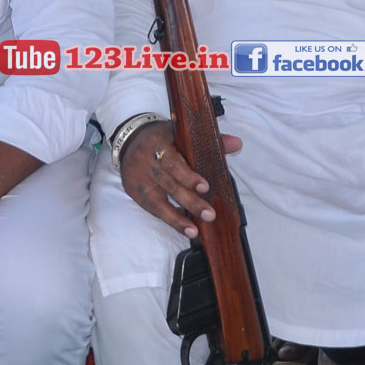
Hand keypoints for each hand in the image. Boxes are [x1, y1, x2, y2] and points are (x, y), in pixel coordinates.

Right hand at [119, 121, 242, 238]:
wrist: (128, 140)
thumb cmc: (162, 138)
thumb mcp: (181, 134)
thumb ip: (208, 141)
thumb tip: (237, 143)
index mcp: (159, 143)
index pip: (173, 162)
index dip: (188, 176)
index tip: (205, 187)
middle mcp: (147, 161)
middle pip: (169, 184)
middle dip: (190, 201)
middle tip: (209, 214)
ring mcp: (139, 178)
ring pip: (158, 201)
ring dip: (177, 218)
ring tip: (195, 230)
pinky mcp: (133, 191)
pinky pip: (151, 208)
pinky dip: (169, 219)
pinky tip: (185, 229)